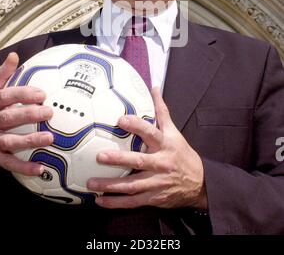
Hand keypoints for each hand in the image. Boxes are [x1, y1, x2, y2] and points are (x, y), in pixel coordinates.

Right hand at [0, 52, 52, 174]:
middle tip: (49, 112)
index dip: (23, 94)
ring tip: (49, 138)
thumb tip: (14, 55)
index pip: (6, 96)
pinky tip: (40, 168)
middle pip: (9, 117)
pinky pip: (8, 163)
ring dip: (30, 140)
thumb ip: (1, 75)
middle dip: (29, 115)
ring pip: (10, 141)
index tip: (42, 94)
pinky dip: (23, 167)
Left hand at [87, 87, 207, 208]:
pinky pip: (132, 202)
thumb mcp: (174, 132)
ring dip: (111, 185)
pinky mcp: (153, 198)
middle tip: (99, 156)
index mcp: (166, 145)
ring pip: (132, 185)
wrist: (199, 184)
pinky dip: (116, 202)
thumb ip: (161, 111)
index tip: (121, 119)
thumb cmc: (182, 154)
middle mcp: (161, 164)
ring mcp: (157, 183)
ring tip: (91, 182)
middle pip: (139, 161)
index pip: (151, 133)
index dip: (137, 126)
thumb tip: (154, 88)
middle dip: (119, 159)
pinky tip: (100, 201)